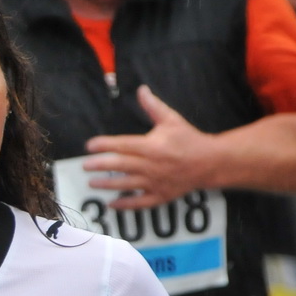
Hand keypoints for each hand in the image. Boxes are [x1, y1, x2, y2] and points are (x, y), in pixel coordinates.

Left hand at [82, 86, 220, 210]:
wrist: (211, 162)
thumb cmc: (189, 139)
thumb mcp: (172, 120)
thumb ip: (153, 106)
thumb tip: (141, 89)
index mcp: (153, 146)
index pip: (123, 144)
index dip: (105, 144)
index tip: (90, 145)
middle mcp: (152, 165)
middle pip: (121, 165)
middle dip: (101, 165)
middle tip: (84, 165)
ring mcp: (156, 182)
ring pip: (127, 185)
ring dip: (107, 185)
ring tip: (91, 183)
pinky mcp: (161, 195)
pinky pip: (140, 203)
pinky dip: (126, 205)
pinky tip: (112, 204)